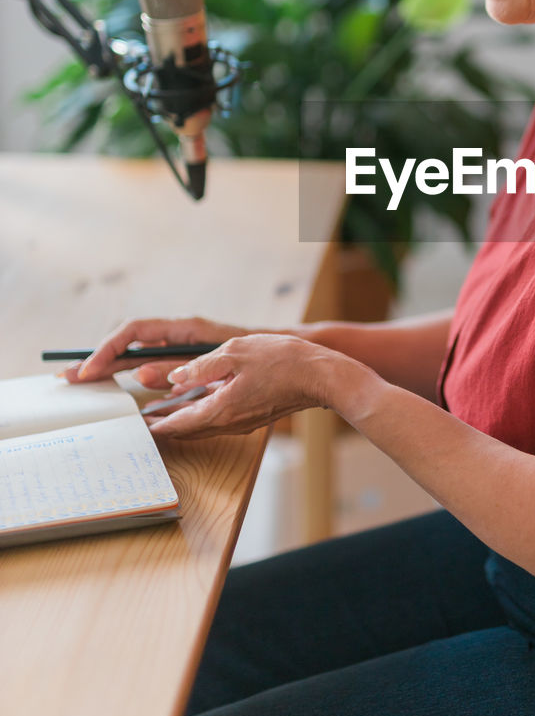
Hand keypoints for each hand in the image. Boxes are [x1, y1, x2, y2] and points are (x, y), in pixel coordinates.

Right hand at [64, 316, 255, 385]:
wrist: (284, 360)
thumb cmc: (254, 355)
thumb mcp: (215, 361)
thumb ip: (178, 367)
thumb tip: (141, 374)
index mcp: (182, 329)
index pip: (134, 333)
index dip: (108, 349)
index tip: (90, 369)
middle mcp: (177, 336)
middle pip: (129, 344)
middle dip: (99, 359)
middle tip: (69, 376)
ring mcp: (180, 349)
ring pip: (136, 355)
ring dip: (110, 368)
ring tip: (82, 380)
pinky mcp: (185, 364)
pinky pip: (151, 367)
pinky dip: (131, 375)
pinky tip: (116, 386)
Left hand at [144, 334, 374, 439]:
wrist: (320, 375)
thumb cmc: (282, 361)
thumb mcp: (235, 352)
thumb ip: (201, 366)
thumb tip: (176, 376)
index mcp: (221, 409)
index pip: (178, 424)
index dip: (156, 424)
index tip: (138, 425)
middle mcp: (229, 422)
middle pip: (188, 430)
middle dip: (165, 425)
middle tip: (144, 420)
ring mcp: (243, 422)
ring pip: (204, 427)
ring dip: (182, 421)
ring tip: (163, 413)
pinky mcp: (253, 416)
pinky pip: (219, 420)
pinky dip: (201, 415)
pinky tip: (198, 402)